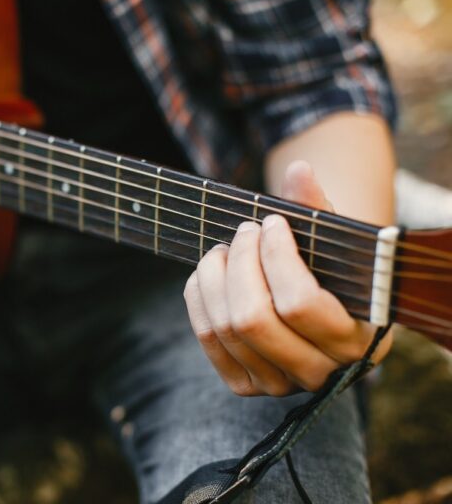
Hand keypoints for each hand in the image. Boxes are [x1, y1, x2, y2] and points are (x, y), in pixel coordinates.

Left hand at [184, 161, 391, 395]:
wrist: (319, 310)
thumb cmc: (329, 269)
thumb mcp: (333, 241)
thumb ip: (318, 208)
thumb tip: (298, 170)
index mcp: (356, 340)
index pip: (299, 303)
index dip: (275, 256)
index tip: (270, 222)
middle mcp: (319, 371)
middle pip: (253, 318)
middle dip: (240, 263)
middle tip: (242, 231)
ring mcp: (280, 385)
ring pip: (226, 327)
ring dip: (214, 276)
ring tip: (222, 248)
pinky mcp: (245, 385)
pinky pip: (208, 339)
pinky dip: (199, 298)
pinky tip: (207, 272)